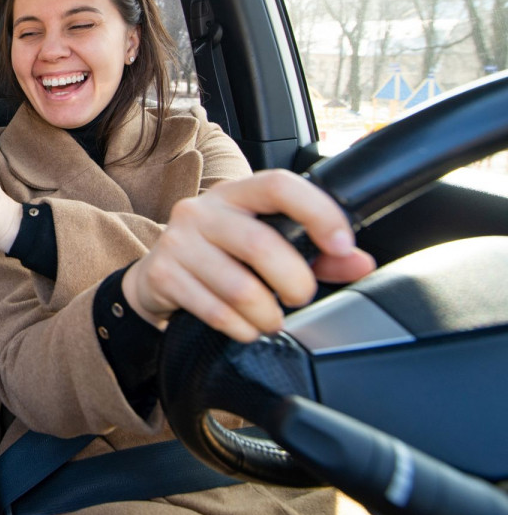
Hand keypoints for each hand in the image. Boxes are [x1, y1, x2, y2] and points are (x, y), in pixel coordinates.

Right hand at [122, 169, 375, 341]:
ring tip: (271, 320)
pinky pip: (215, 310)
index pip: (279, 186)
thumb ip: (316, 254)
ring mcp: (178, 241)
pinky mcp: (163, 274)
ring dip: (267, 314)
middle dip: (293, 281)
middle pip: (261, 244)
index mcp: (235, 194)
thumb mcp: (263, 244)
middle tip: (300, 297)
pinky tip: (245, 328)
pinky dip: (240, 328)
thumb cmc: (219, 257)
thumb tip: (359, 262)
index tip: (342, 245)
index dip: (318, 213)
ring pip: (239, 287)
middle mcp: (202, 210)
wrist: (156, 277)